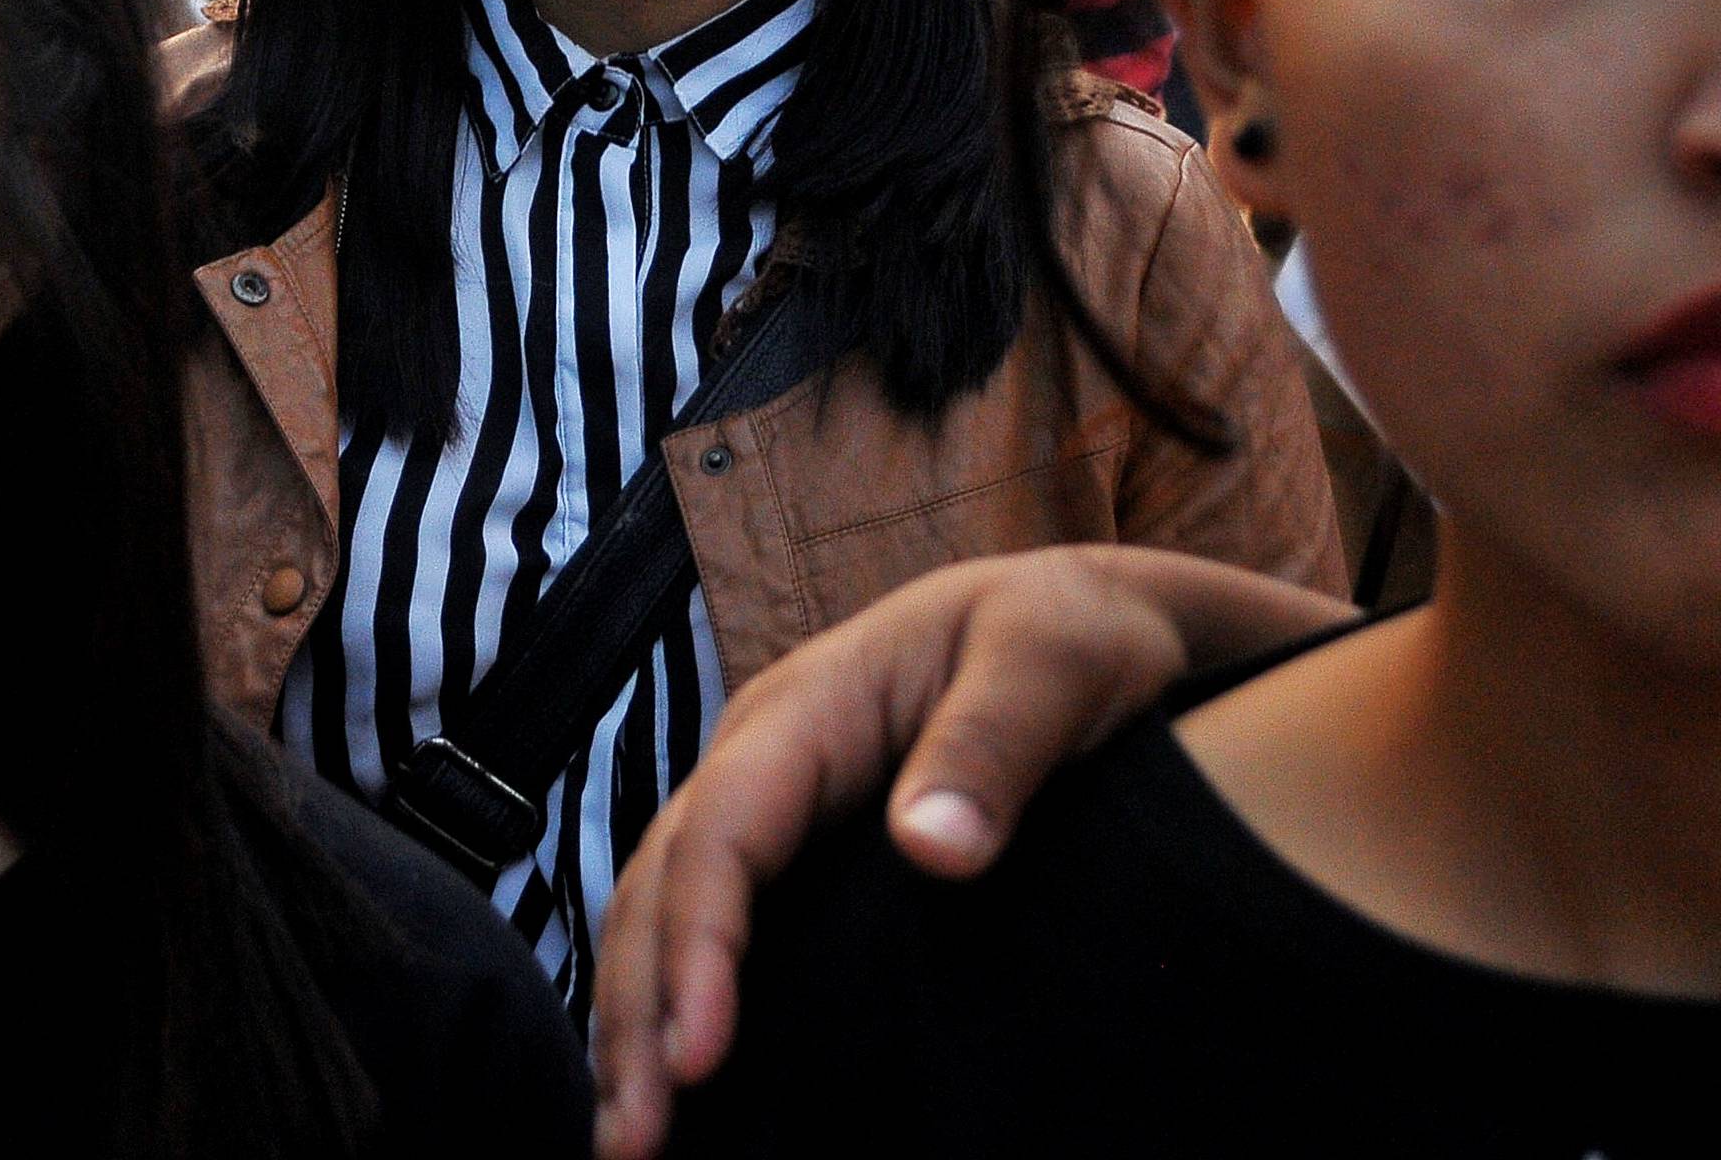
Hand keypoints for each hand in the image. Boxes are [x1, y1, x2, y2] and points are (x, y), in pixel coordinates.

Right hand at [591, 544, 1350, 1156]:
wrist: (1089, 615)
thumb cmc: (1074, 630)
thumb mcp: (1055, 661)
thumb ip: (997, 738)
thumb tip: (930, 848)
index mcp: (812, 704)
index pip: (726, 825)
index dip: (701, 942)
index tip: (699, 1059)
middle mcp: (765, 752)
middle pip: (663, 877)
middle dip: (636, 1010)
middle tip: (635, 1151)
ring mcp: (773, 801)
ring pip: (663, 905)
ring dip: (634, 1022)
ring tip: (631, 1150)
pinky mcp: (799, 848)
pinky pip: (709, 919)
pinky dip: (674, 1002)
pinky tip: (684, 1092)